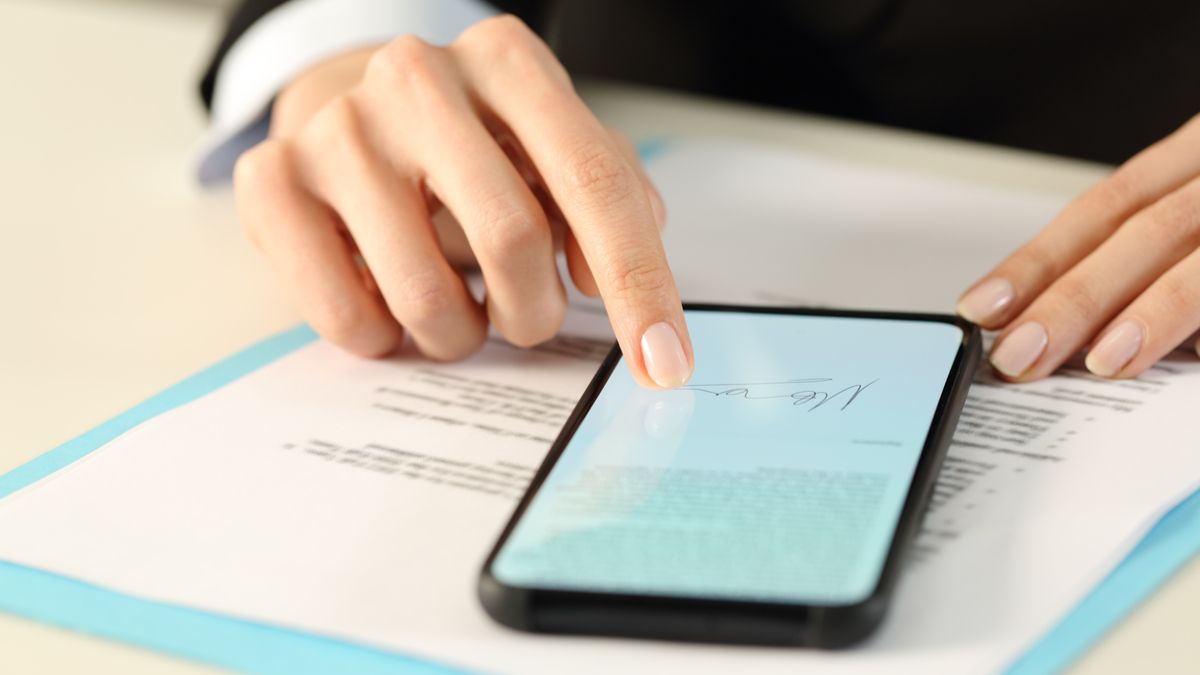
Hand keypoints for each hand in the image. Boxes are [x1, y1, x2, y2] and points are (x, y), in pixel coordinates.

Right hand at [234, 15, 692, 388]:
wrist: (352, 111)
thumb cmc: (474, 146)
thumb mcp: (553, 147)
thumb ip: (611, 199)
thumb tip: (611, 281)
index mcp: (508, 62)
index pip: (593, 180)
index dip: (640, 285)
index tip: (664, 364)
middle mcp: (419, 78)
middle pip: (513, 239)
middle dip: (534, 314)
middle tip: (524, 321)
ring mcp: (339, 128)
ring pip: (427, 295)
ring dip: (459, 337)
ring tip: (456, 313)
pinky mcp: (272, 180)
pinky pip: (346, 318)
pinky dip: (386, 343)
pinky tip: (390, 309)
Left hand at [956, 113, 1199, 380]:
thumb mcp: (1196, 206)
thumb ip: (1146, 252)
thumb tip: (1066, 322)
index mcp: (1191, 159)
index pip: (1099, 209)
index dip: (1036, 260)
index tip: (980, 308)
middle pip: (1140, 230)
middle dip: (1073, 298)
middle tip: (1020, 355)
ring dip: (1151, 311)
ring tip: (1104, 361)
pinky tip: (1194, 355)